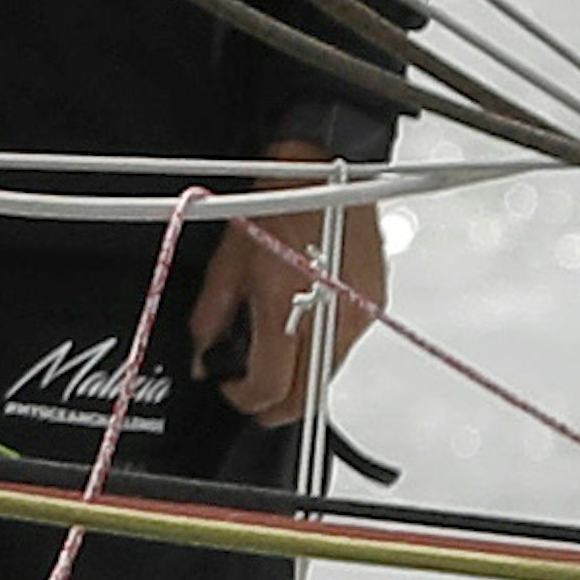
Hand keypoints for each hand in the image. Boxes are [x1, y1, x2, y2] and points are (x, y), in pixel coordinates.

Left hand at [188, 140, 389, 424]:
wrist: (323, 172)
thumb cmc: (274, 203)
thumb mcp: (227, 259)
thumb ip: (212, 316)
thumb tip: (204, 354)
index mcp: (288, 306)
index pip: (272, 386)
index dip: (244, 399)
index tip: (229, 390)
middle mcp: (331, 317)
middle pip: (307, 397)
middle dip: (275, 407)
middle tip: (250, 397)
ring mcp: (359, 315)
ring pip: (328, 376)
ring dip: (299, 381)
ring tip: (271, 362)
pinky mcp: (375, 306)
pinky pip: (344, 348)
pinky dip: (319, 352)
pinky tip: (300, 332)